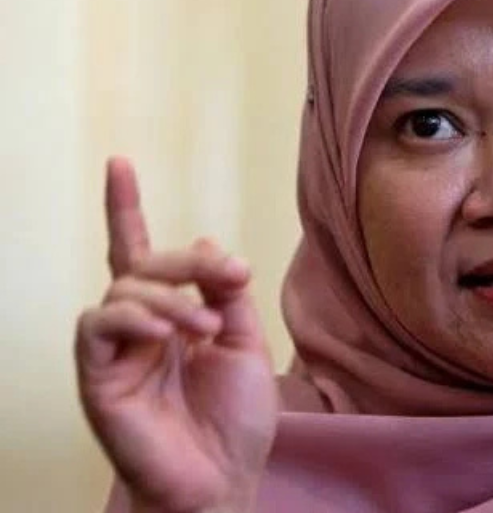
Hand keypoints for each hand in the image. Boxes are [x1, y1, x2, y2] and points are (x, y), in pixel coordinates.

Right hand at [75, 157, 278, 512]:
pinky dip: (134, 318)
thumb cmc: (234, 420)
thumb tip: (208, 240)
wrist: (222, 478)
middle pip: (144, 263)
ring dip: (170, 297)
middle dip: (186, 260)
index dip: (126, 209)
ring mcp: (115, 350)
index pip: (143, 254)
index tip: (119, 163)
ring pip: (124, 287)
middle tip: (229, 276)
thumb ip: (226, 293)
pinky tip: (167, 334)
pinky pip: (98, 324)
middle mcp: (138, 327)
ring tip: (205, 327)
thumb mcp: (246, 343)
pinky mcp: (97, 376)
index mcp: (172, 317)